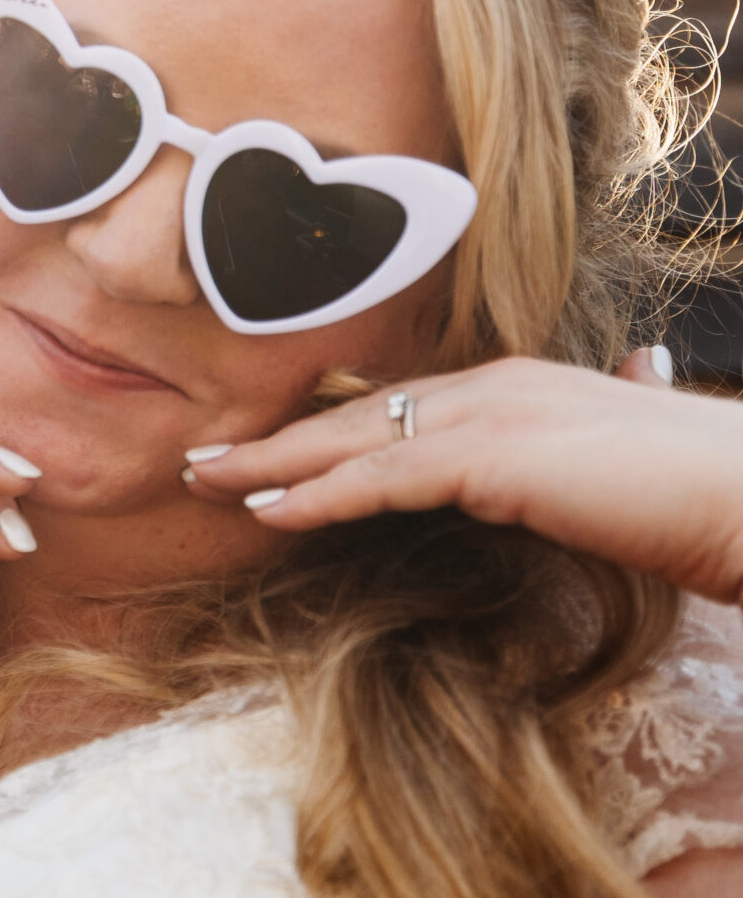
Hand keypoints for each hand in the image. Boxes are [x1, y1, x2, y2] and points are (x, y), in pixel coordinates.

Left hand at [182, 351, 742, 605]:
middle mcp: (497, 385)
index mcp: (520, 387)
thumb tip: (602, 413)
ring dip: (273, 464)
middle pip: (361, 413)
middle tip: (203, 456)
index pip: (402, 408)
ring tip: (204, 484)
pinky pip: (383, 479)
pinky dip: (318, 496)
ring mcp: (495, 413)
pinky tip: (268, 513)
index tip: (269, 449)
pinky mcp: (494, 458)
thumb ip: (583, 452)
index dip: (330, 429)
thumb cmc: (698, 499)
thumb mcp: (616, 474)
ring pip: (355, 441)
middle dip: (278, 437)